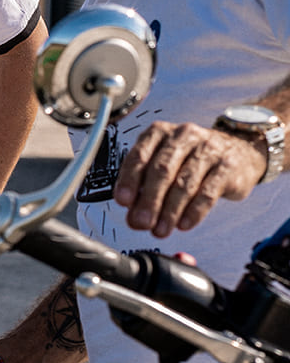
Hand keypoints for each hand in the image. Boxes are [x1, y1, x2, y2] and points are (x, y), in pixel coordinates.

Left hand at [113, 121, 265, 236]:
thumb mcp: (164, 165)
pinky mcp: (227, 167)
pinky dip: (193, 212)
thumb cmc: (191, 159)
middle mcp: (183, 136)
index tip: (123, 201)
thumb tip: (132, 218)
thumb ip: (144, 188)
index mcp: (159, 132)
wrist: (238, 152)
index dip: (129, 180)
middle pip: (162, 170)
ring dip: (170, 211)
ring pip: (184, 184)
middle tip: (141, 222)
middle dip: (149, 200)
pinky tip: (184, 224)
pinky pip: (208, 193)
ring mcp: (208, 149)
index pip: (139, 155)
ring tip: (161, 230)